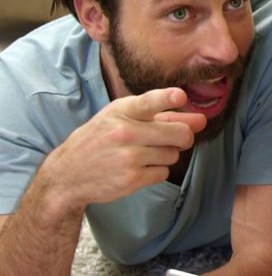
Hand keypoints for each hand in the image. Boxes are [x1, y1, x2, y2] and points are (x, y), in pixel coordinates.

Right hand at [37, 88, 205, 211]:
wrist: (67, 174)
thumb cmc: (101, 140)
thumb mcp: (120, 119)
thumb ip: (161, 116)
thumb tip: (201, 120)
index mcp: (121, 111)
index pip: (148, 102)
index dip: (167, 98)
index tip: (180, 96)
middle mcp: (124, 132)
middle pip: (179, 134)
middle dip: (183, 137)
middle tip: (173, 139)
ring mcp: (128, 157)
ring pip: (173, 154)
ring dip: (166, 155)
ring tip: (144, 154)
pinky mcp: (131, 179)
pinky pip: (164, 173)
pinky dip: (156, 172)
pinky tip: (138, 168)